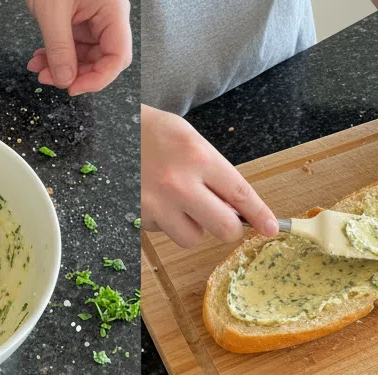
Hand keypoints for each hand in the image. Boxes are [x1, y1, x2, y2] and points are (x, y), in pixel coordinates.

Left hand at [26, 0, 130, 95]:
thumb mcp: (52, 10)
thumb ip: (59, 48)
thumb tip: (64, 80)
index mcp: (113, 12)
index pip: (117, 57)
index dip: (98, 78)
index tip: (73, 88)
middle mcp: (107, 17)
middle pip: (101, 60)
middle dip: (74, 74)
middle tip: (48, 79)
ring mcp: (93, 18)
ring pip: (84, 55)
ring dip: (61, 67)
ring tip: (39, 69)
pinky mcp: (78, 18)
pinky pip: (72, 45)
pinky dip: (55, 55)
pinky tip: (40, 59)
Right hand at [141, 105, 277, 247]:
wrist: (105, 133)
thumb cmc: (149, 132)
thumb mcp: (187, 138)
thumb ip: (213, 171)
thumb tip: (235, 206)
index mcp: (198, 156)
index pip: (240, 193)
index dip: (259, 215)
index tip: (272, 228)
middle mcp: (180, 183)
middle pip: (223, 228)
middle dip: (228, 228)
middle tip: (223, 220)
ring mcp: (158, 205)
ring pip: (194, 238)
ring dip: (192, 226)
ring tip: (177, 202)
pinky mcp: (140, 219)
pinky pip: (166, 234)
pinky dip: (165, 223)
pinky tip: (154, 200)